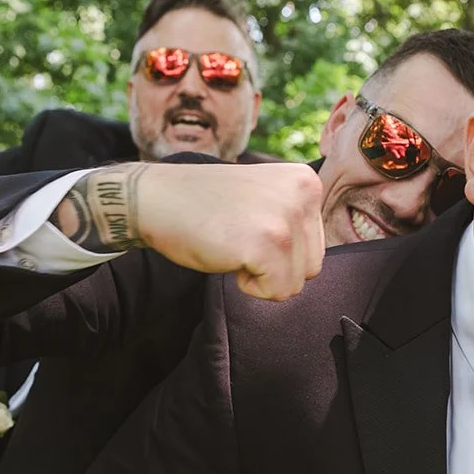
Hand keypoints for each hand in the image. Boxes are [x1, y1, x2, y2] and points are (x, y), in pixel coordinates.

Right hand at [137, 162, 323, 299]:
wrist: (157, 198)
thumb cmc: (206, 205)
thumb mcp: (266, 197)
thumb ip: (295, 219)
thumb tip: (313, 264)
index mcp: (306, 181)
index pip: (316, 245)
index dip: (280, 250)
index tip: (247, 226)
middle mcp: (304, 194)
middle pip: (312, 266)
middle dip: (275, 266)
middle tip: (238, 236)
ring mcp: (286, 219)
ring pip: (296, 282)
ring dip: (262, 276)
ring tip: (234, 243)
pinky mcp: (268, 244)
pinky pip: (277, 291)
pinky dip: (250, 286)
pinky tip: (227, 254)